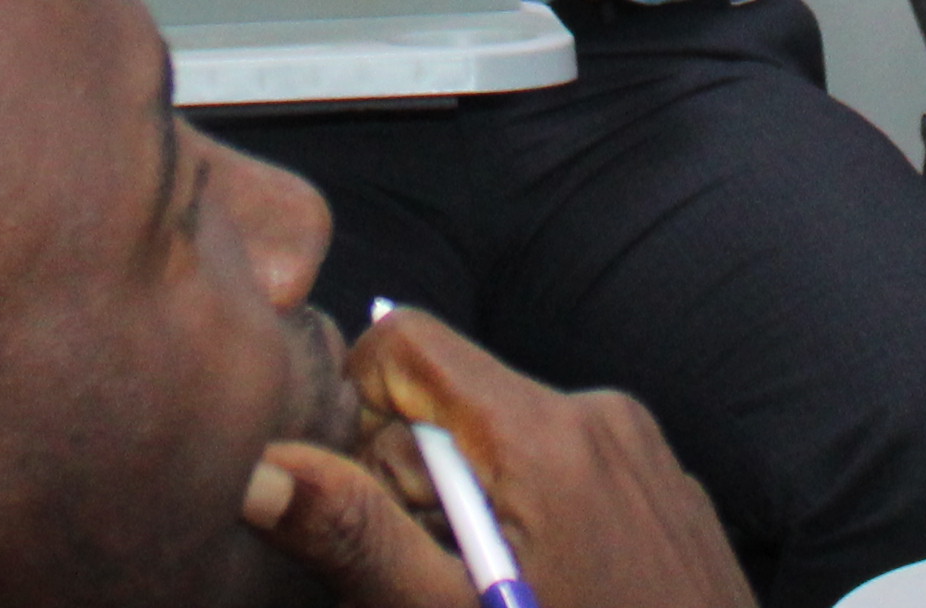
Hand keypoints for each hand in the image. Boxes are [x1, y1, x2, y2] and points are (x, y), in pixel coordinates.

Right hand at [244, 307, 746, 607]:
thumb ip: (358, 538)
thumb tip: (262, 469)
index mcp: (543, 431)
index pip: (406, 342)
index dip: (366, 420)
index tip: (381, 510)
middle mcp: (598, 412)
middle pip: (453, 398)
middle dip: (422, 481)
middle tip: (451, 581)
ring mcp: (641, 445)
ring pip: (504, 438)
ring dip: (477, 507)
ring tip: (507, 596)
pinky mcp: (664, 481)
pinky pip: (565, 465)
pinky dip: (535, 516)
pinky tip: (556, 593)